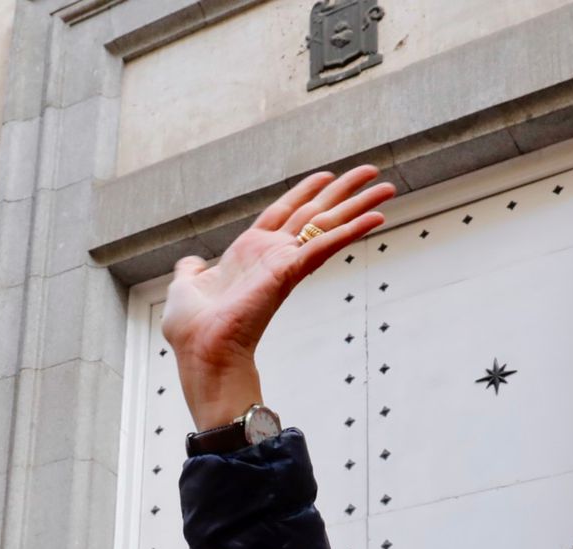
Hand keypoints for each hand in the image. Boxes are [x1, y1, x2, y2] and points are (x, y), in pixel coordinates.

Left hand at [161, 167, 395, 429]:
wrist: (201, 352)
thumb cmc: (193, 331)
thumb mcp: (185, 288)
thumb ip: (190, 271)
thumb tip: (190, 265)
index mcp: (249, 252)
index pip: (284, 212)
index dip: (305, 191)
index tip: (327, 176)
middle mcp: (272, 254)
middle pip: (315, 213)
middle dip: (344, 192)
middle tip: (373, 173)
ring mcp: (284, 263)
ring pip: (328, 224)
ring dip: (359, 205)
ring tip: (387, 187)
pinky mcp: (289, 272)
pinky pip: (326, 245)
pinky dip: (352, 230)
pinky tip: (376, 217)